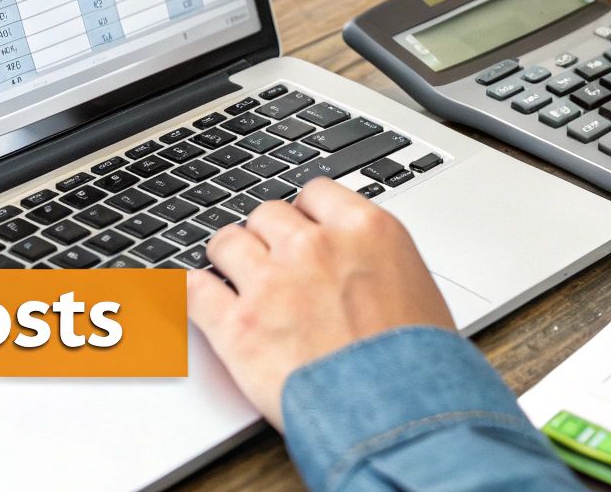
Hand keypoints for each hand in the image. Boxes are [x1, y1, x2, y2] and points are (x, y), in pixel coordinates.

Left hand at [186, 178, 453, 428]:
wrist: (400, 418)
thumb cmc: (420, 367)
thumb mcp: (418, 290)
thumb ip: (377, 263)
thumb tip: (359, 266)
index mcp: (364, 230)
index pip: (314, 193)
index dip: (305, 214)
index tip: (302, 229)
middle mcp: (314, 247)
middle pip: (266, 215)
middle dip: (267, 238)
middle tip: (272, 262)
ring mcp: (271, 284)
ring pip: (226, 242)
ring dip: (229, 259)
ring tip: (233, 277)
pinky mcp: (237, 328)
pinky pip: (193, 290)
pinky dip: (190, 292)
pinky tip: (193, 295)